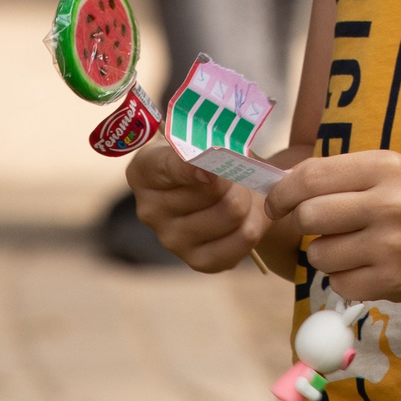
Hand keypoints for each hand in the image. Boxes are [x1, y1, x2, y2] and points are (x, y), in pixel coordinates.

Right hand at [125, 141, 267, 271]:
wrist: (227, 189)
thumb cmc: (211, 156)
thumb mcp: (207, 139)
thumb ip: (210, 143)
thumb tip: (217, 164)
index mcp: (144, 170)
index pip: (166, 167)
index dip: (191, 167)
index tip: (212, 167)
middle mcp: (149, 209)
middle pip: (212, 189)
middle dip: (236, 175)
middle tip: (237, 171)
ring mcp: (171, 240)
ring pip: (232, 212)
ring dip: (249, 197)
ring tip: (241, 191)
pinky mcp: (198, 262)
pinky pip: (244, 238)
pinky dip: (255, 222)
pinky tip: (245, 216)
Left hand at [265, 150, 400, 304]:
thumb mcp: (398, 171)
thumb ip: (348, 176)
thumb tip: (288, 188)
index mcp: (385, 167)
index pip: (311, 176)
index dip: (282, 192)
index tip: (276, 203)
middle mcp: (387, 203)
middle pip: (310, 216)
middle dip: (307, 224)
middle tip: (324, 227)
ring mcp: (389, 246)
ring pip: (320, 254)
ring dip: (327, 254)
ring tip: (356, 247)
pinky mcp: (392, 281)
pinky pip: (340, 284)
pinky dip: (346, 279)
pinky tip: (370, 267)